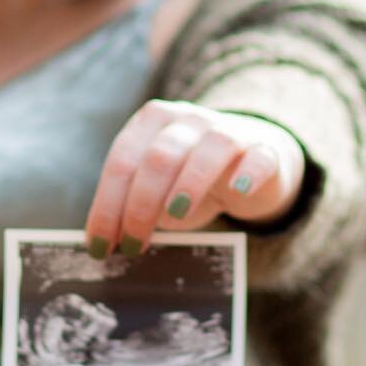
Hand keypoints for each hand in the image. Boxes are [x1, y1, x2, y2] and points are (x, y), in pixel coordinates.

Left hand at [84, 100, 305, 256]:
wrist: (253, 162)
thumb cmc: (191, 182)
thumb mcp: (156, 192)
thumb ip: (131, 208)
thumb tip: (103, 245)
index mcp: (151, 123)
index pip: (122, 162)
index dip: (107, 206)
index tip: (99, 246)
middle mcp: (187, 119)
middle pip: (159, 157)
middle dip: (140, 205)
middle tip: (133, 244)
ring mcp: (228, 130)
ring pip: (208, 148)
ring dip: (188, 185)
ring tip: (173, 219)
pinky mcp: (265, 150)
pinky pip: (258, 157)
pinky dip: (248, 173)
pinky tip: (238, 190)